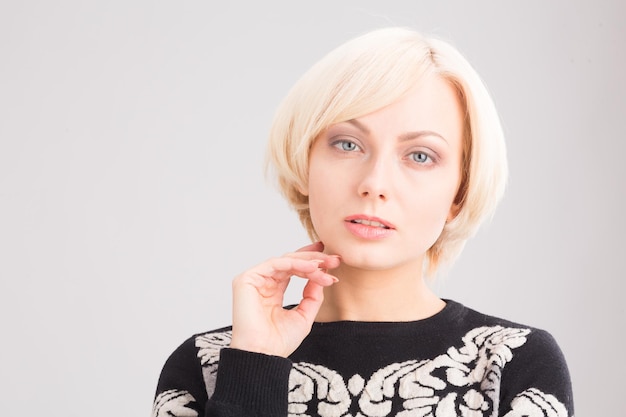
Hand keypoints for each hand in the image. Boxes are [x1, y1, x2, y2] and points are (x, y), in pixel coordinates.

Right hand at [229, 241, 339, 356]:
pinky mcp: (247, 279)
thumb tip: (321, 276)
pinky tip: (312, 268)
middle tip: (334, 259)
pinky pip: (275, 264)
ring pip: (284, 260)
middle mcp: (263, 283)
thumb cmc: (279, 342)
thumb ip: (312, 296)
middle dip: (313, 259)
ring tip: (325, 265)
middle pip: (290, 262)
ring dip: (307, 261)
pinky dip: (295, 264)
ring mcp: (254, 280)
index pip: (293, 269)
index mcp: (273, 291)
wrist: (264, 356)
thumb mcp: (304, 316)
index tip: (333, 262)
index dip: (312, 263)